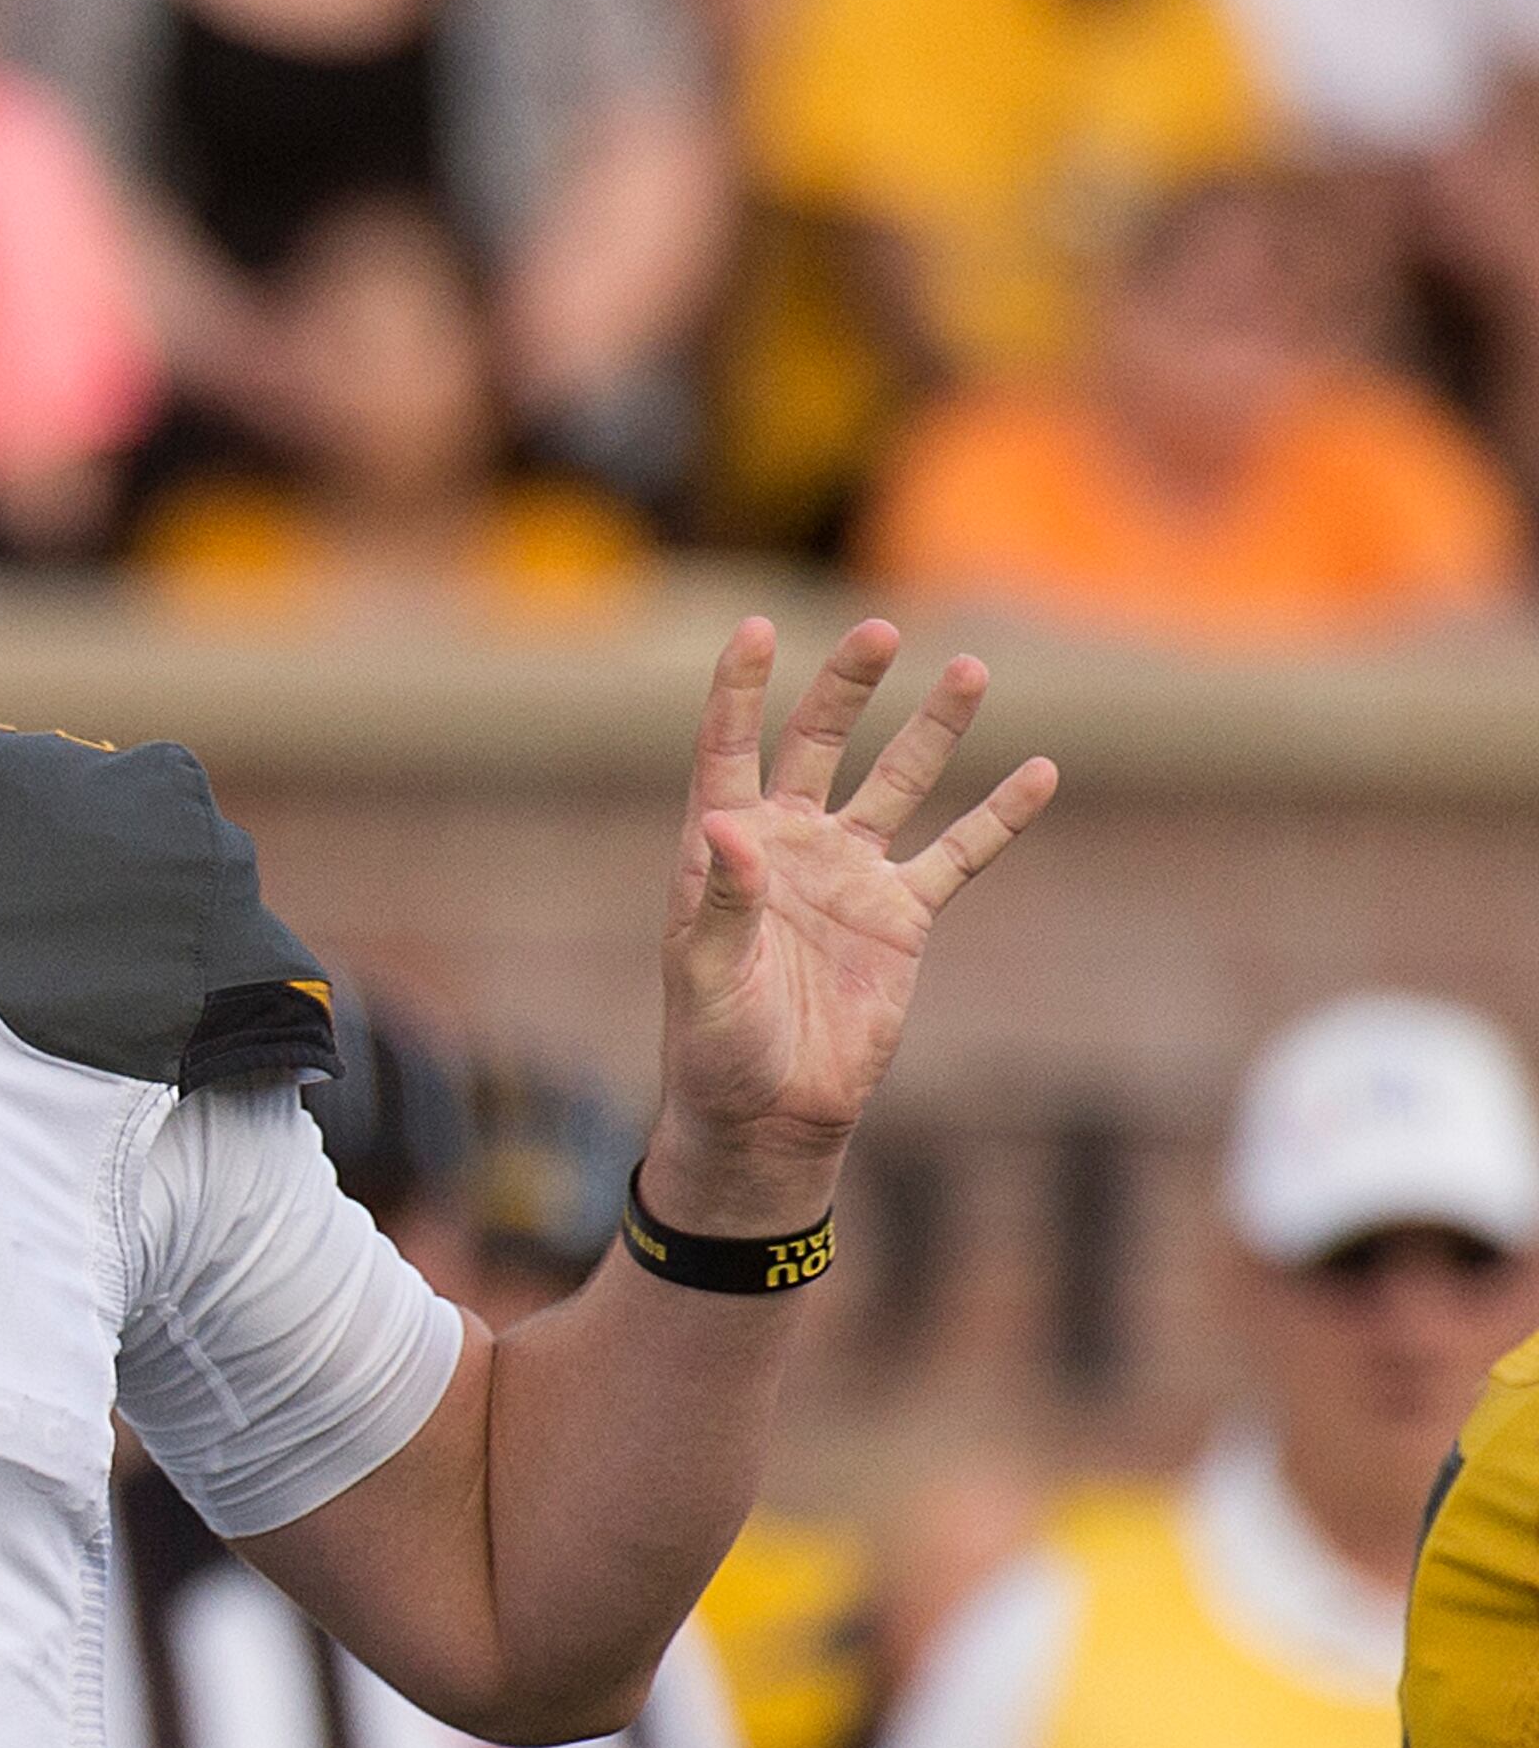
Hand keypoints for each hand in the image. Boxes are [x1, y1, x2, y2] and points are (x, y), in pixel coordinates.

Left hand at [655, 619, 1054, 1229]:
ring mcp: (850, 876)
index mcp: (722, 851)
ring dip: (931, 728)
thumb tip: (729, 826)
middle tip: (879, 631)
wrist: (770, 1118)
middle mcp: (788, 848)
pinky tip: (1040, 771)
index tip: (757, 629)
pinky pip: (959, 854)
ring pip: (897, 782)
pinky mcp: (902, 918)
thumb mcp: (706, 977)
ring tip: (970, 668)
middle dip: (847, 687)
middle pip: (818, 743)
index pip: (729, 751)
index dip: (740, 691)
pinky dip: (999, 816)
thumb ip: (719, 901)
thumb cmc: (717, 1050)